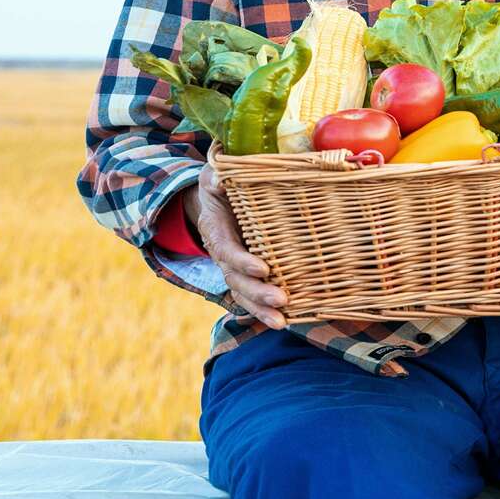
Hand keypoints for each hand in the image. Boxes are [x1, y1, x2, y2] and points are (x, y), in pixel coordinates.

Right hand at [184, 168, 287, 328]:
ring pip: (244, 294)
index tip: (264, 269)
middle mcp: (223, 255)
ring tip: (281, 323)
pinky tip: (286, 322)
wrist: (215, 201)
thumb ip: (216, 178)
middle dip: (257, 293)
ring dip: (262, 310)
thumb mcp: (213, 176)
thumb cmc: (221, 185)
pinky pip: (253, 297)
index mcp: (215, 231)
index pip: (227, 251)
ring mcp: (234, 268)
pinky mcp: (247, 274)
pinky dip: (265, 311)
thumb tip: (221, 178)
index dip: (242, 262)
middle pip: (236, 281)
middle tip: (281, 300)